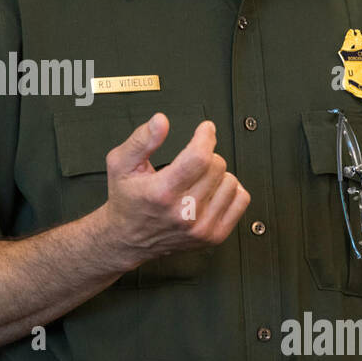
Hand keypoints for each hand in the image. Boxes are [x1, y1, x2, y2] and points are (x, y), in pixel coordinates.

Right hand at [100, 113, 249, 264]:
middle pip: (216, 166)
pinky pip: (241, 201)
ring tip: (198, 179)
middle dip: (206, 155)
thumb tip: (161, 121)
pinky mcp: (214, 237)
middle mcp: (183, 213)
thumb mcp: (120, 164)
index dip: (205, 136)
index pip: (199, 157)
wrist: (127, 239)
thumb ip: (141, 140)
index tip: (205, 129)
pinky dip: (230, 191)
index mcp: (161, 193)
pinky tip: (212, 191)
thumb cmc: (126, 200)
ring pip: (231, 182)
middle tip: (191, 160)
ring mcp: (201, 228)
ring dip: (217, 175)